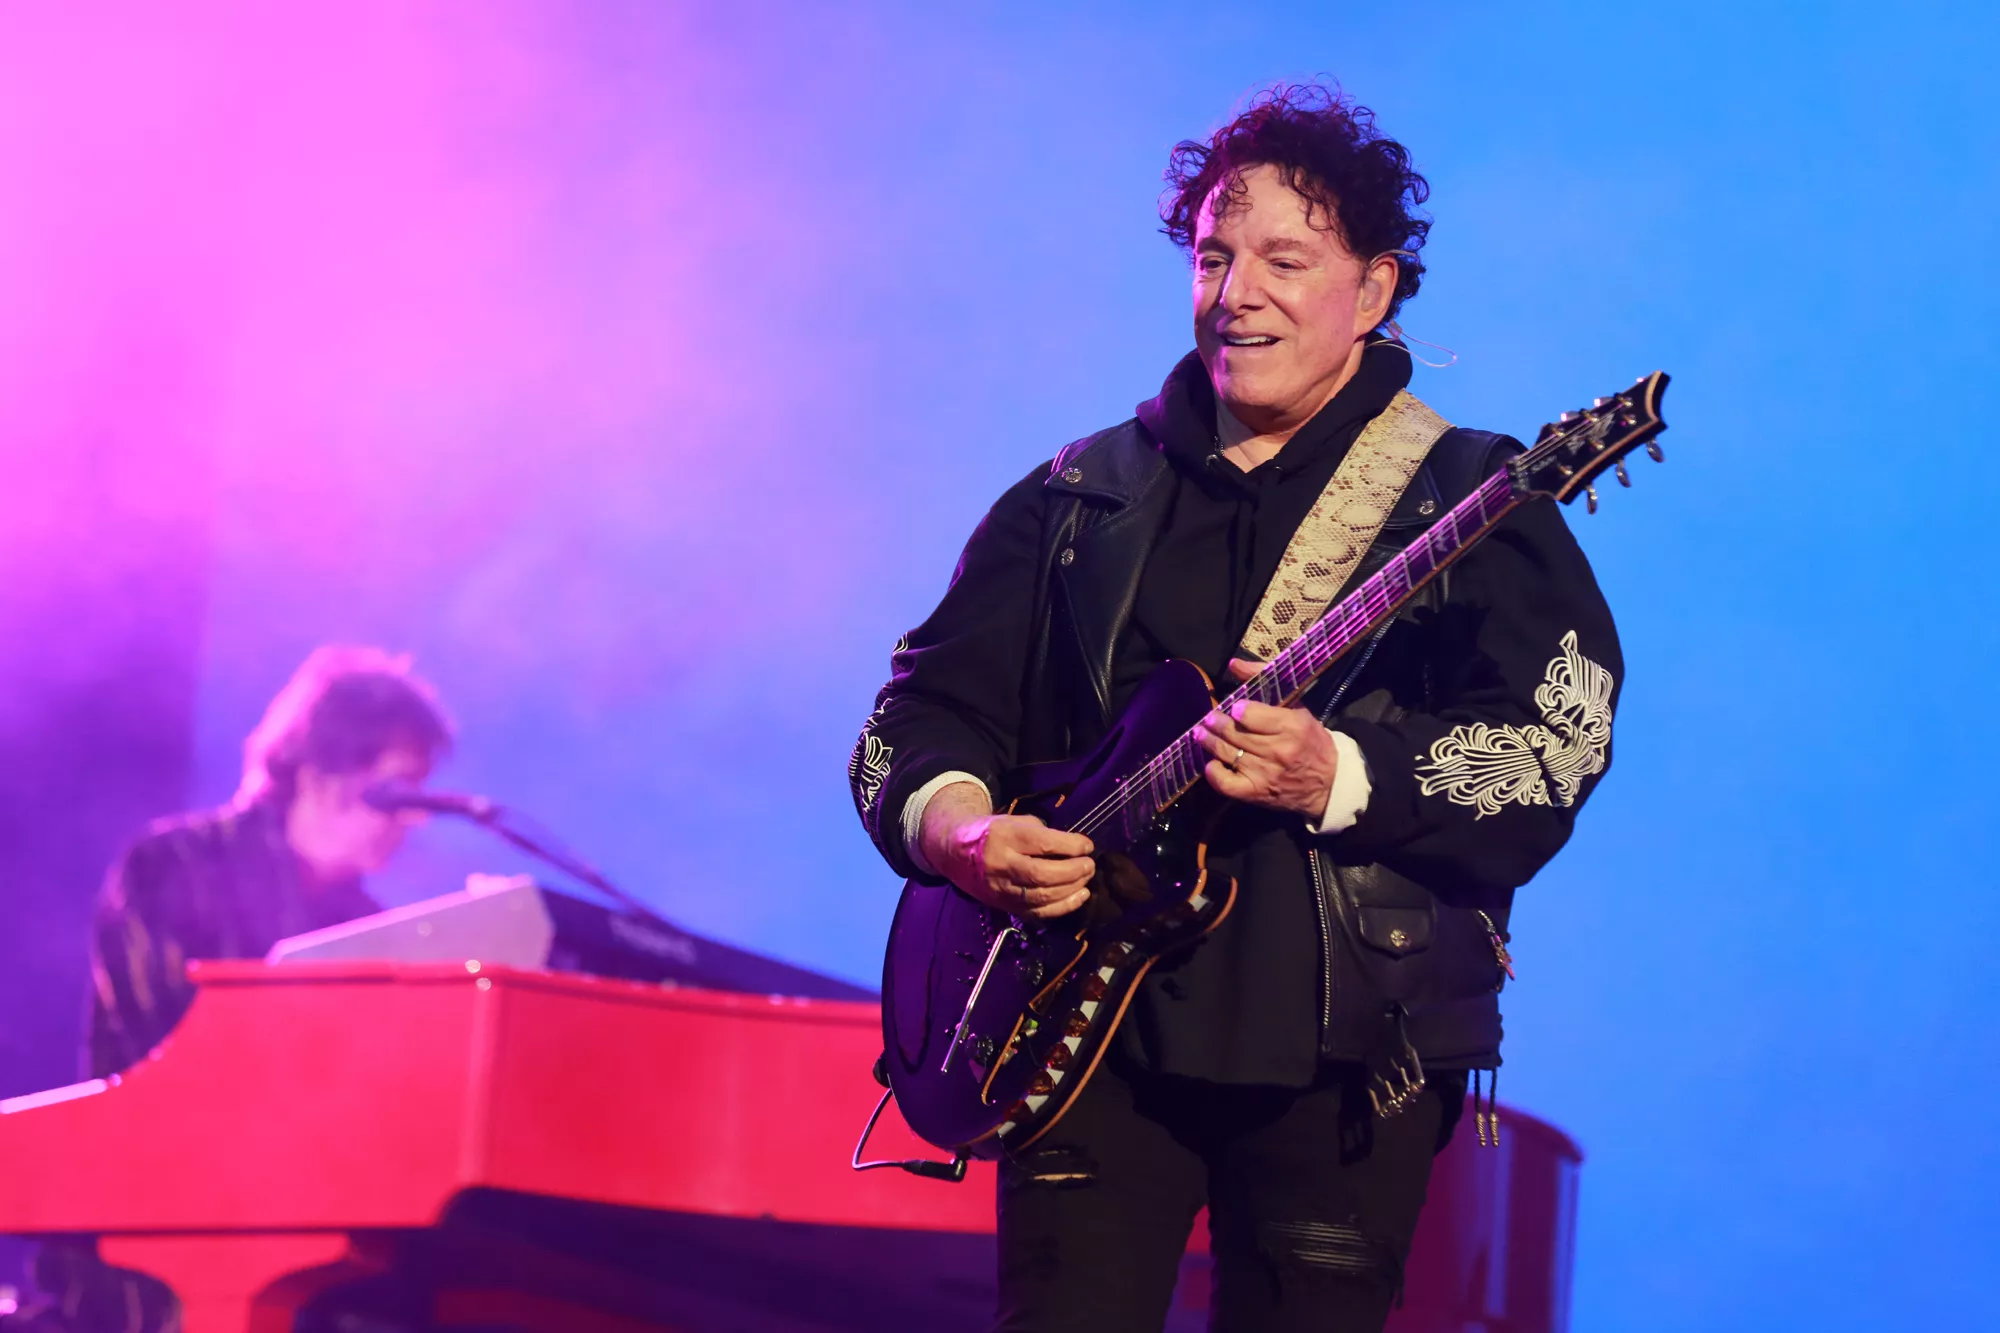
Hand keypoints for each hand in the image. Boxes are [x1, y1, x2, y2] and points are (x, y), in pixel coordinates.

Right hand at [921, 784, 1094, 919]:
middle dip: (1074, 871)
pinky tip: (1078, 897)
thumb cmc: (993, 833)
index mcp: (1003, 837)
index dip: (1071, 846)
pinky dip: (1063, 908)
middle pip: (1043, 874)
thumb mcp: (1015, 822)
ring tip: (1086, 879)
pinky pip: (1038, 913)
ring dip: (1072, 890)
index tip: (1087, 846)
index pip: (1043, 844)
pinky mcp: (1005, 907)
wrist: (956, 853)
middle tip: (1089, 865)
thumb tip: (1074, 848)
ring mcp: (1002, 890)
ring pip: (1042, 897)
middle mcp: (1001, 865)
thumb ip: (1042, 833)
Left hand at [1194, 658, 1338, 816]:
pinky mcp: (1256, 793)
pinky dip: (1213, 773)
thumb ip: (1267, 681)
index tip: (1234, 706)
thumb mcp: (1298, 709)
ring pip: (1227, 753)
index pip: (1251, 714)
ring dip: (1208, 741)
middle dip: (1216, 722)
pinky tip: (1211, 763)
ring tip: (1201, 732)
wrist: (1330, 784)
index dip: (1238, 709)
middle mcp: (1277, 750)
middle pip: (1235, 733)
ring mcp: (1265, 774)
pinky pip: (1226, 783)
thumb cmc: (1312, 742)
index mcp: (1292, 726)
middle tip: (1209, 717)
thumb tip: (1235, 664)